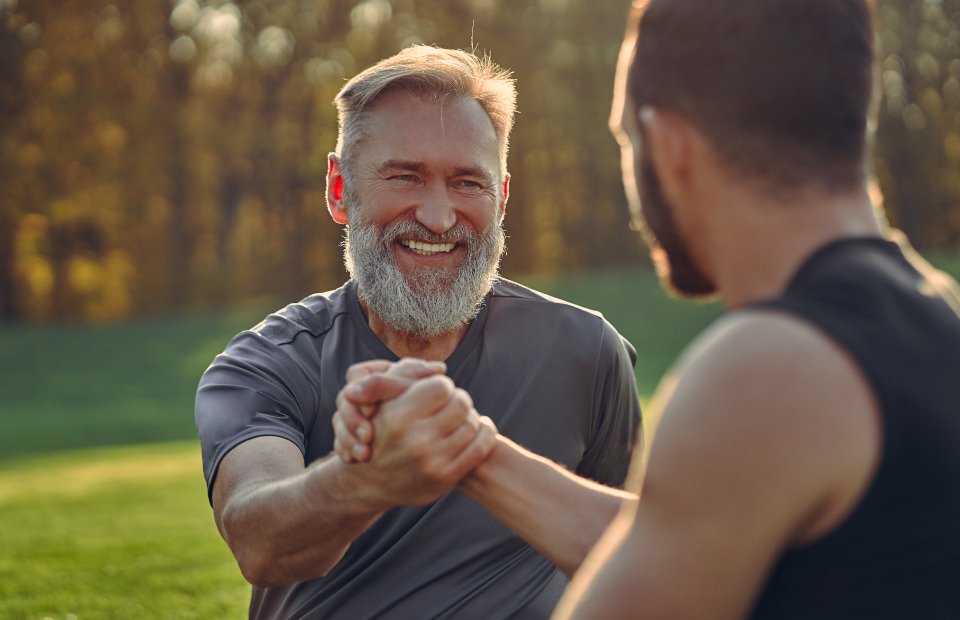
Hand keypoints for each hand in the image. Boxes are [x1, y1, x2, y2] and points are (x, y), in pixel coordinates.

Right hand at [341, 373, 497, 506]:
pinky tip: (477, 429)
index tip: (435, 393)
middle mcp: (416, 441)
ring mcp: (433, 463)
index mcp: (398, 418)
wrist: (369, 483)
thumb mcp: (378, 400)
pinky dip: (484, 433)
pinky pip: (481, 447)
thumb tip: (441, 367)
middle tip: (449, 404)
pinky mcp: (445, 478)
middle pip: (461, 403)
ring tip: (458, 418)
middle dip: (457, 399)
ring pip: (473, 424)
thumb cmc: (377, 431)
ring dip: (469, 416)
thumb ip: (403, 375)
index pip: (442, 386)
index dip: (441, 386)